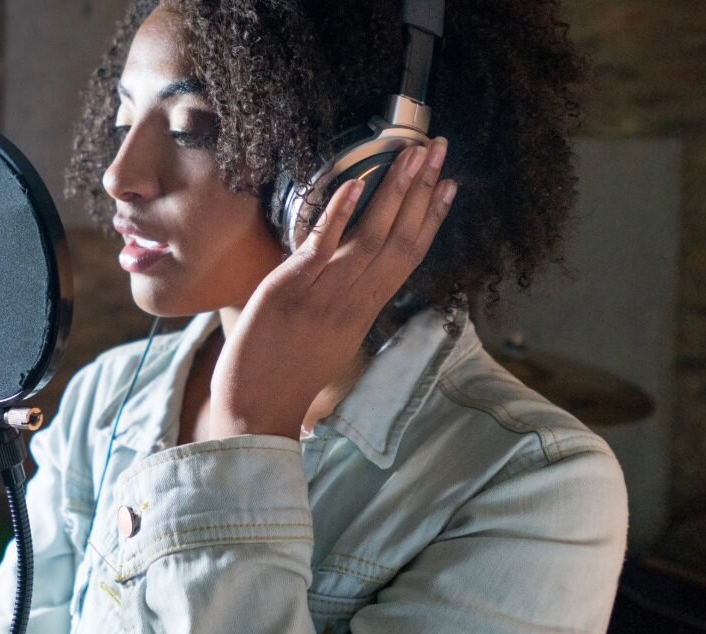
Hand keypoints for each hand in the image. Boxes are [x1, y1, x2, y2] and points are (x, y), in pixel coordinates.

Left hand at [209, 138, 456, 438]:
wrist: (255, 413)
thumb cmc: (284, 377)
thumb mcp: (326, 338)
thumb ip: (340, 301)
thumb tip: (342, 264)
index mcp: (364, 313)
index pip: (408, 258)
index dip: (432, 219)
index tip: (451, 185)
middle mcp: (353, 302)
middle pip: (399, 240)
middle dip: (422, 191)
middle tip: (439, 149)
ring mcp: (323, 296)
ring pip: (370, 239)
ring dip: (393, 192)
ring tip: (412, 154)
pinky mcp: (289, 292)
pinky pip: (321, 248)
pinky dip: (339, 215)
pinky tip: (356, 185)